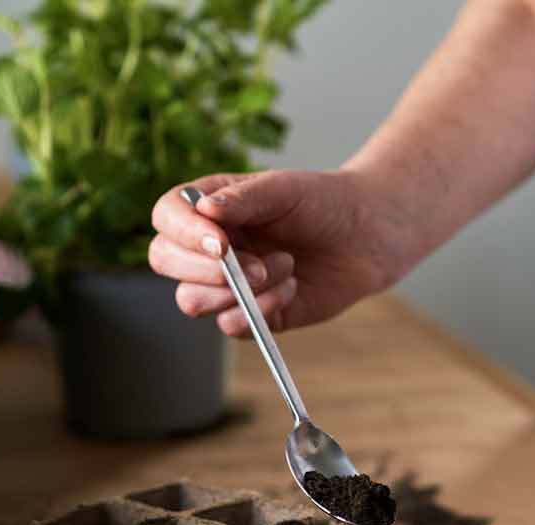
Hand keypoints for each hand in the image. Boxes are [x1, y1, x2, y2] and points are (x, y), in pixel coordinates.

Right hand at [149, 169, 412, 336]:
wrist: (367, 236)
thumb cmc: (323, 203)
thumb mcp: (284, 189)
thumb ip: (243, 199)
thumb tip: (202, 211)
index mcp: (209, 208)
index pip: (166, 218)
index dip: (184, 234)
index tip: (220, 243)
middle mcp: (208, 246)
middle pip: (166, 262)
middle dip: (206, 270)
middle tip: (255, 267)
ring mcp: (226, 283)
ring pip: (192, 301)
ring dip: (240, 291)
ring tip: (285, 265)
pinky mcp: (251, 314)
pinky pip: (231, 325)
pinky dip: (261, 311)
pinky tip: (292, 288)